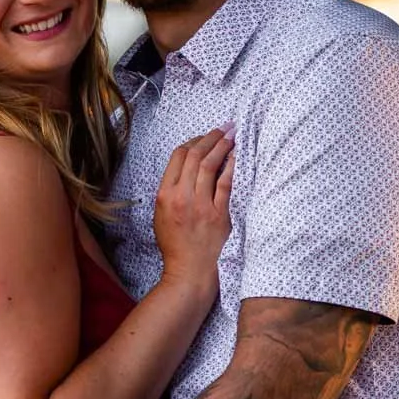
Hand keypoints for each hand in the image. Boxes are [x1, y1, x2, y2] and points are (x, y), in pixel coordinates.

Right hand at [153, 126, 234, 294]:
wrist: (189, 270)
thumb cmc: (175, 246)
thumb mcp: (161, 216)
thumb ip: (170, 192)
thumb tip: (185, 170)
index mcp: (164, 194)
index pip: (178, 156)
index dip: (193, 141)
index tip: (204, 137)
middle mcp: (181, 196)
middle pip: (195, 156)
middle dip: (211, 137)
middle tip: (224, 128)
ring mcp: (201, 205)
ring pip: (210, 165)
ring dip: (222, 146)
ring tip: (232, 135)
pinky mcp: (219, 214)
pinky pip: (226, 184)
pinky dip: (232, 166)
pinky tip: (237, 156)